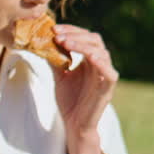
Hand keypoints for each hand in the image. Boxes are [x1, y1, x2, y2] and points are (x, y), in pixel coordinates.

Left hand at [52, 23, 115, 153]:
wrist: (73, 124)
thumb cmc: (69, 101)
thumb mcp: (58, 75)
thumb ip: (55, 59)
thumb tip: (43, 40)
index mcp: (90, 60)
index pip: (85, 37)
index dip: (71, 30)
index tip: (54, 29)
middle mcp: (100, 65)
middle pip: (95, 40)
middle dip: (75, 35)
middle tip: (58, 35)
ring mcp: (105, 76)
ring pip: (101, 52)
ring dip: (83, 45)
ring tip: (65, 44)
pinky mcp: (108, 89)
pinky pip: (110, 73)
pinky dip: (101, 63)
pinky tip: (89, 56)